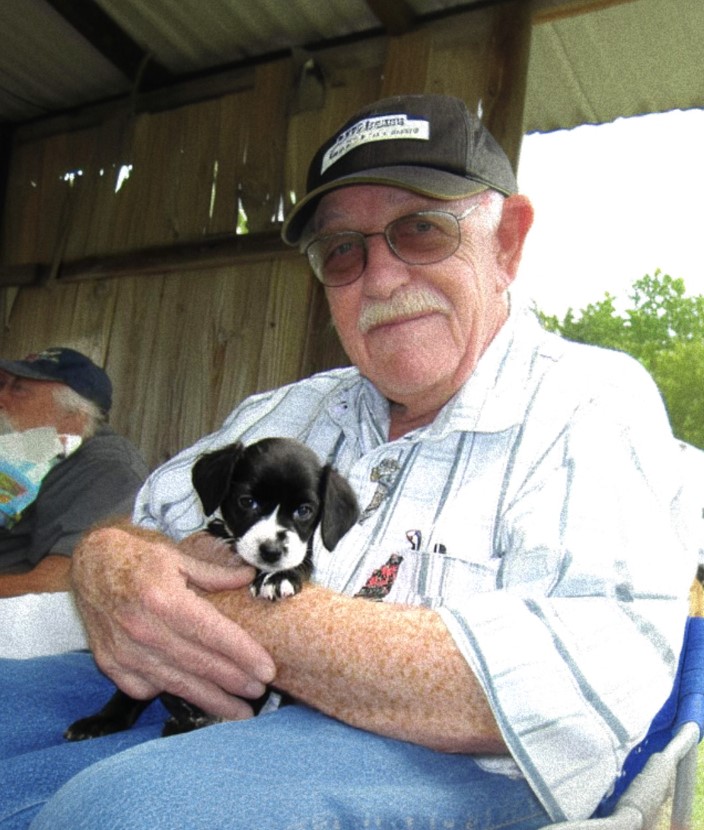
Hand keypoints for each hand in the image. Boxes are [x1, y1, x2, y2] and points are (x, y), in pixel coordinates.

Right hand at [70, 522, 275, 719]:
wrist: (90, 563)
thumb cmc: (138, 558)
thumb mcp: (177, 556)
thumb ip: (214, 573)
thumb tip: (249, 577)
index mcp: (164, 599)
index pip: (212, 633)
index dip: (242, 654)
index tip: (267, 670)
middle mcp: (143, 629)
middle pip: (198, 663)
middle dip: (233, 681)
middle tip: (259, 692)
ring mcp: (124, 650)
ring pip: (176, 683)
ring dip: (210, 699)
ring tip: (237, 710)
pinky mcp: (110, 663)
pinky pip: (146, 687)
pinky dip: (170, 692)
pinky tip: (193, 695)